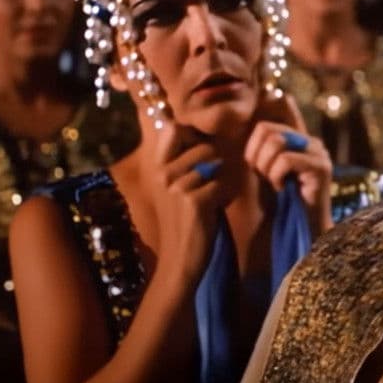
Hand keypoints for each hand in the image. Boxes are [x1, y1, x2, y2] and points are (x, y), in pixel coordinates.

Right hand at [148, 121, 224, 287]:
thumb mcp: (177, 185)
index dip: (195, 137)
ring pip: (218, 165)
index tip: (199, 157)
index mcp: (156, 166)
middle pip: (206, 147)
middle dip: (217, 166)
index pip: (175, 129)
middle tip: (207, 190)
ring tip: (210, 201)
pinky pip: (224, 185)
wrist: (182, 257)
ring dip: (222, 182)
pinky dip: (226, 196)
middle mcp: (161, 173)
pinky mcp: (193, 201)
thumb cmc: (186, 217)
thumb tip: (185, 125)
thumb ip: (182, 157)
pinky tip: (214, 210)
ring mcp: (175, 186)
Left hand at [244, 95, 332, 233]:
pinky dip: (277, 176)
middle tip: (266, 178)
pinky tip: (283, 189)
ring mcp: (318, 153)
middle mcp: (310, 142)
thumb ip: (259, 153)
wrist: (302, 229)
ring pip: (277, 142)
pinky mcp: (321, 167)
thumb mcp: (265, 172)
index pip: (265, 126)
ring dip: (267, 167)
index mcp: (298, 140)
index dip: (252, 148)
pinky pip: (287, 159)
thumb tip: (237, 136)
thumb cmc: (281, 203)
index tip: (256, 171)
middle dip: (258, 158)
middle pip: (269, 131)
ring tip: (276, 183)